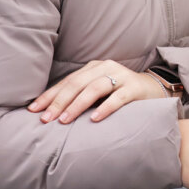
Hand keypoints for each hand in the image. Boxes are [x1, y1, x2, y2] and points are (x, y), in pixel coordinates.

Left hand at [28, 60, 165, 123]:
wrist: (154, 89)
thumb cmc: (119, 94)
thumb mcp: (98, 91)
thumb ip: (80, 96)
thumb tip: (50, 112)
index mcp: (93, 67)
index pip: (67, 81)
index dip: (49, 95)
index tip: (33, 110)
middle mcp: (105, 67)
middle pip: (77, 83)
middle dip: (59, 101)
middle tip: (46, 119)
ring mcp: (121, 76)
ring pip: (95, 88)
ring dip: (77, 105)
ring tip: (64, 120)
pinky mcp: (134, 88)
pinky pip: (118, 98)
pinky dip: (105, 108)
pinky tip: (94, 119)